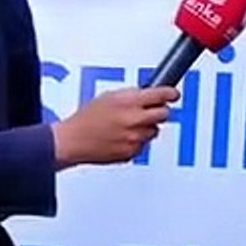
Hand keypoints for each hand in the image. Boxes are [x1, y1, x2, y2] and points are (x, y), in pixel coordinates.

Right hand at [52, 87, 178, 167]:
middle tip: (149, 111)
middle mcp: (135, 119)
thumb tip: (149, 93)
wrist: (72, 141)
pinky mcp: (132, 152)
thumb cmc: (86, 119)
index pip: (161, 95)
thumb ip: (132, 95)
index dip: (170, 94)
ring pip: (154, 130)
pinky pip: (143, 144)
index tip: (173, 94)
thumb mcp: (109, 97)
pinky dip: (137, 141)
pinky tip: (122, 137)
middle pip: (164, 114)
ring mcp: (135, 137)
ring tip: (127, 126)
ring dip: (146, 127)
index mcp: (129, 102)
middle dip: (158, 111)